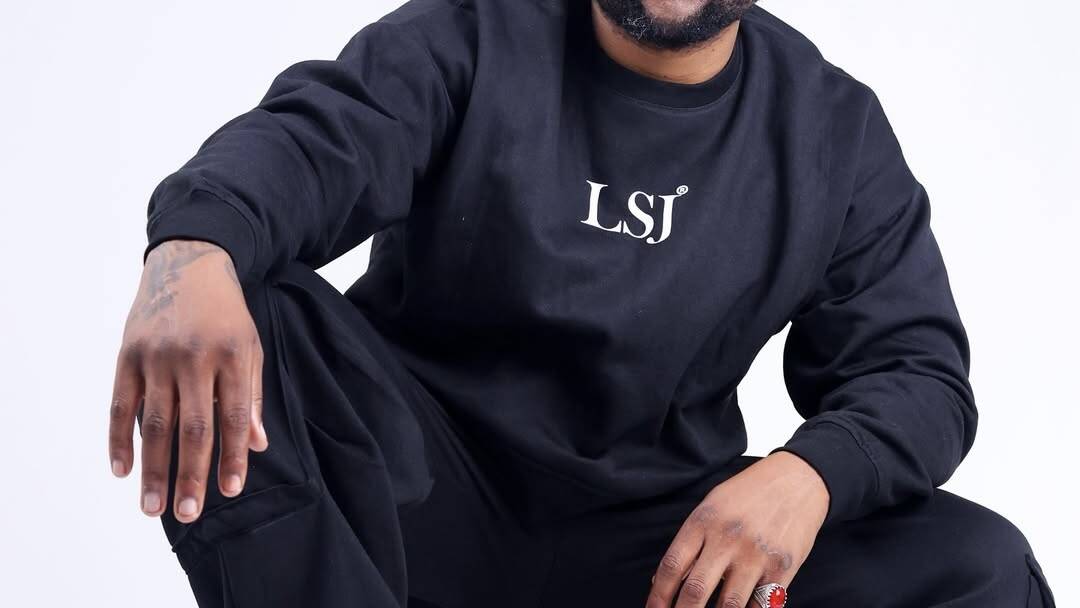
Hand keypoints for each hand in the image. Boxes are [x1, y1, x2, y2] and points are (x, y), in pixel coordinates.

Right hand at [108, 240, 268, 522]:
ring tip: (152, 505)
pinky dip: (118, 438)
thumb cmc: (226, 313)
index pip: (233, 417)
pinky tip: (122, 469)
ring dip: (152, 467)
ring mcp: (156, 356)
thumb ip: (251, 396)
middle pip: (191, 426)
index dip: (232, 456)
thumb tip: (256, 446)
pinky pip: (120, 404)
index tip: (230, 490)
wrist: (189, 263)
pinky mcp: (127, 354)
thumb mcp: (250, 347)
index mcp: (231, 356)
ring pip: (153, 422)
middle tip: (188, 513)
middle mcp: (193, 358)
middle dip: (190, 473)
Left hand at [646, 451, 828, 607]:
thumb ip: (690, 541)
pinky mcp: (782, 568)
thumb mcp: (712, 505)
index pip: (672, 566)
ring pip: (728, 605)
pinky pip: (760, 605)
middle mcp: (727, 539)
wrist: (798, 480)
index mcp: (703, 521)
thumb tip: (662, 581)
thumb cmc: (748, 494)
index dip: (658, 596)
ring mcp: (756, 555)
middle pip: (695, 590)